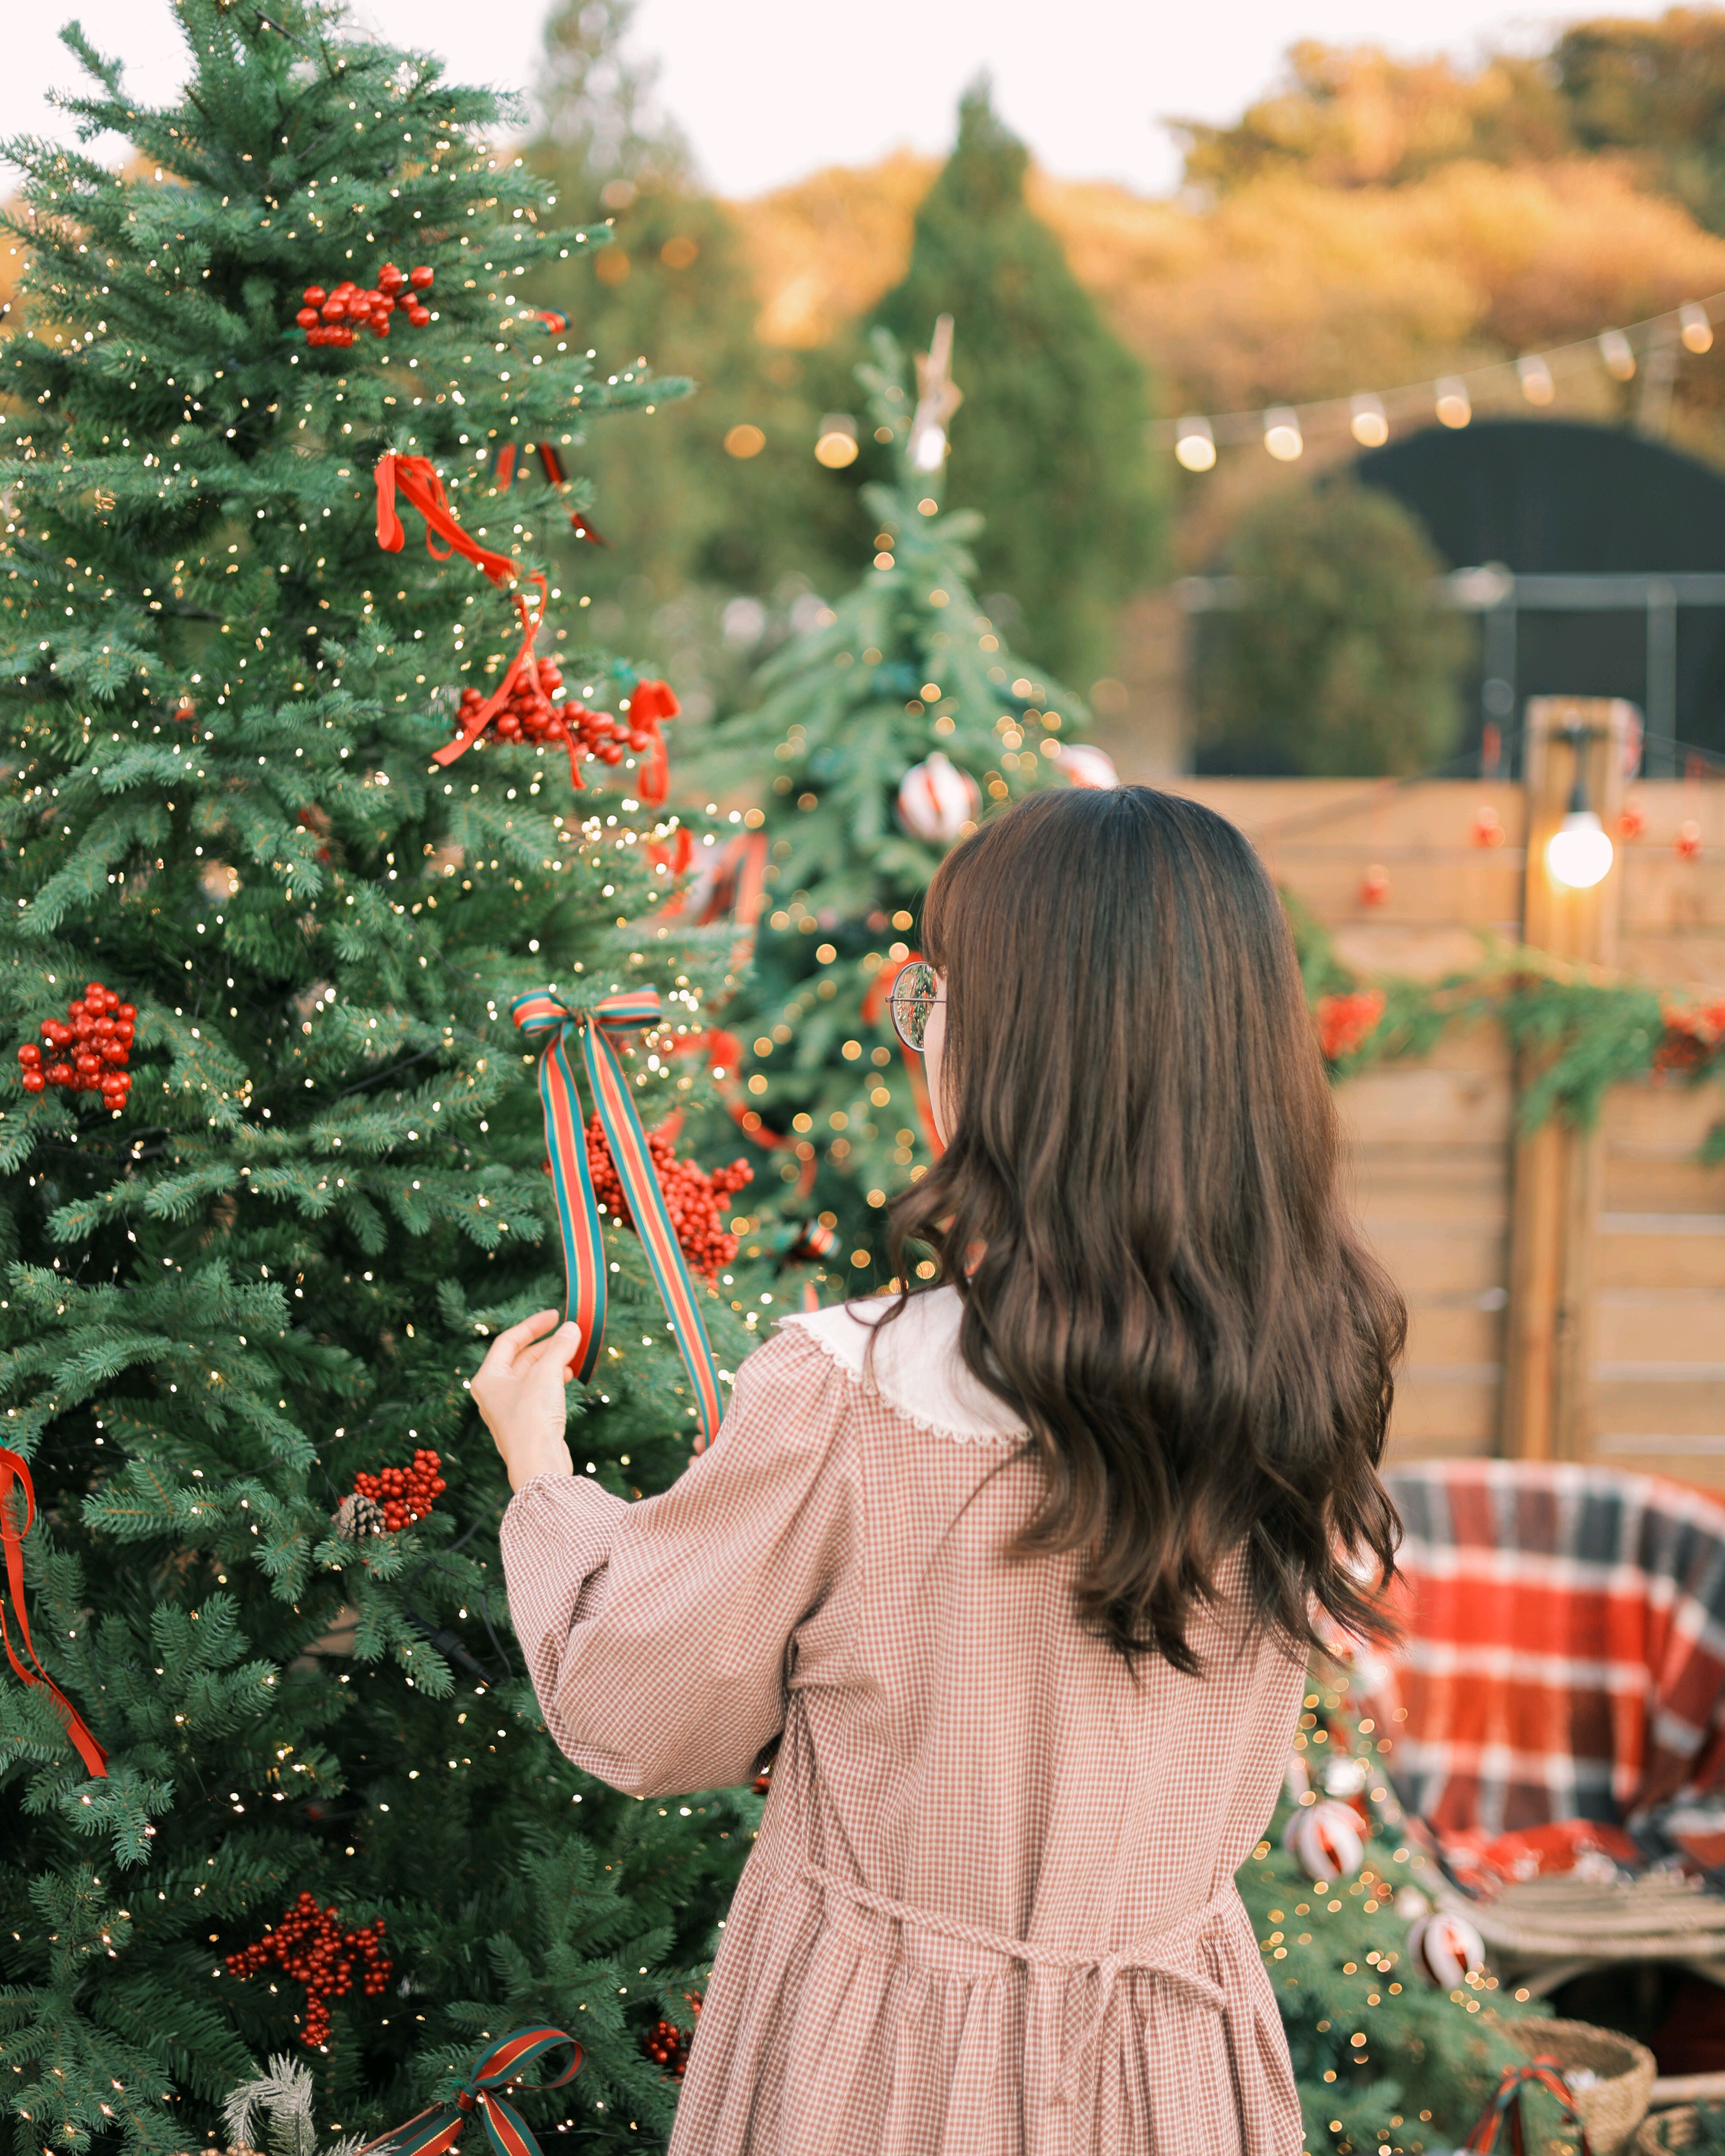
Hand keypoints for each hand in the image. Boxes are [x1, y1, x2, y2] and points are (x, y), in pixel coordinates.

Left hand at [472, 1309, 577, 1492]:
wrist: (537, 1463)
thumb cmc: (532, 1417)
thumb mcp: (547, 1374)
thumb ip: (559, 1347)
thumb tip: (571, 1328)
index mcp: (488, 1378)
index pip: (508, 1341)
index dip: (533, 1325)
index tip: (555, 1315)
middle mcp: (494, 1393)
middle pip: (521, 1358)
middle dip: (547, 1344)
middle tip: (570, 1334)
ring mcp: (510, 1409)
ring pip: (532, 1375)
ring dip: (553, 1362)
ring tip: (574, 1355)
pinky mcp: (526, 1422)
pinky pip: (539, 1392)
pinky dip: (554, 1380)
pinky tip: (570, 1376)